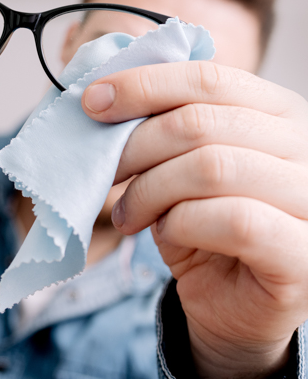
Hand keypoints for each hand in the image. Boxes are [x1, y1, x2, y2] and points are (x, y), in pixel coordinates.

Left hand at [82, 60, 307, 378]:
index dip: (142, 85)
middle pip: (199, 122)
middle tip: (105, 170)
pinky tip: (164, 232)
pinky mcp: (303, 253)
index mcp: (275, 111)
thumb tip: (100, 97)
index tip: (92, 102)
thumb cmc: (202, 222)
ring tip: (127, 213)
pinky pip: (233, 220)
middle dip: (135, 145)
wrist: (232, 299)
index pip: (207, 78)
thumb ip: (159, 126)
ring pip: (211, 168)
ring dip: (150, 190)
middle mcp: (302, 146)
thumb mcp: (177, 164)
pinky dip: (181, 223)